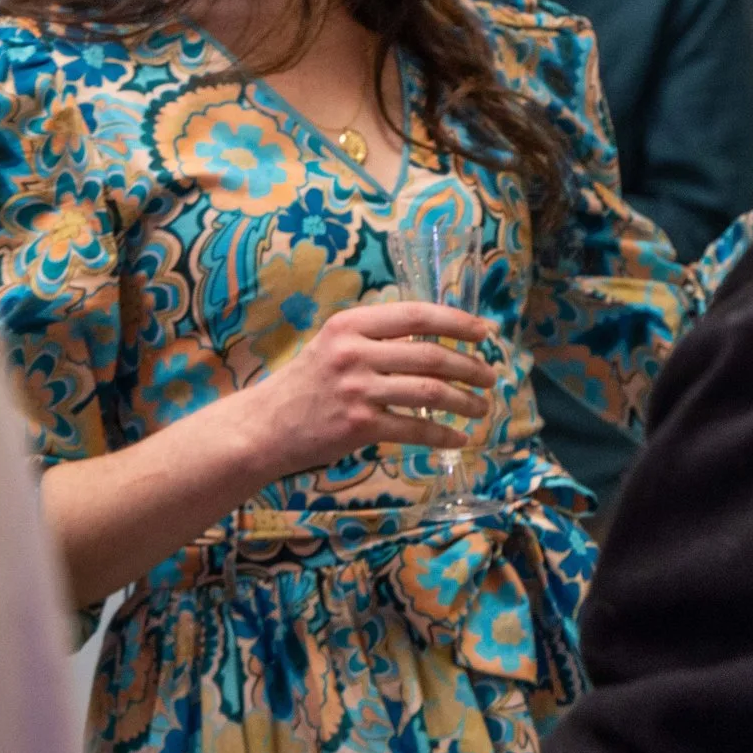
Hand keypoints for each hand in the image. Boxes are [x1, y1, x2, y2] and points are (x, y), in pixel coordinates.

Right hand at [240, 301, 496, 477]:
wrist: (263, 427)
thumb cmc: (305, 385)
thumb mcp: (334, 345)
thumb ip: (377, 338)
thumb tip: (435, 339)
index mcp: (350, 325)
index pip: (417, 315)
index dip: (457, 323)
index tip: (484, 332)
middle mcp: (354, 352)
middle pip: (431, 354)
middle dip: (470, 366)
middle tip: (490, 377)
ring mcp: (357, 389)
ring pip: (430, 391)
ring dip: (465, 400)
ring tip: (482, 407)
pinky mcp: (358, 425)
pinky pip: (415, 428)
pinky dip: (443, 435)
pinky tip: (458, 438)